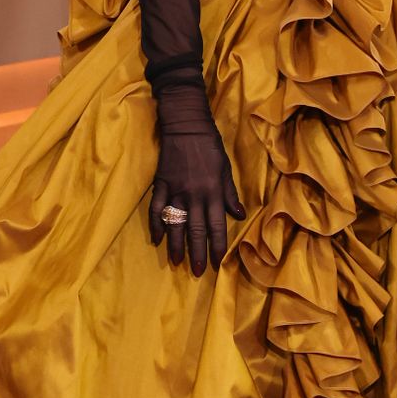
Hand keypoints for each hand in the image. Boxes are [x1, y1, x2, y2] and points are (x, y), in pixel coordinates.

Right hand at [148, 83, 244, 273]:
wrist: (186, 125)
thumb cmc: (210, 147)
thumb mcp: (225, 170)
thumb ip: (230, 194)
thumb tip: (240, 215)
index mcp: (213, 193)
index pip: (217, 226)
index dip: (218, 247)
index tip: (218, 264)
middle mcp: (195, 195)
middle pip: (196, 230)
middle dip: (197, 253)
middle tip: (197, 272)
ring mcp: (176, 191)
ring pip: (175, 224)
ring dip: (176, 245)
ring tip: (176, 262)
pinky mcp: (161, 184)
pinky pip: (157, 209)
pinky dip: (156, 225)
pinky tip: (157, 239)